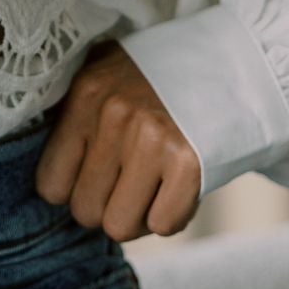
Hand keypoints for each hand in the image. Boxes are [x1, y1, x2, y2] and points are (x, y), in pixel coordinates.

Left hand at [35, 40, 201, 240]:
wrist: (240, 62)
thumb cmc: (161, 80)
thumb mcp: (106, 74)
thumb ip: (73, 114)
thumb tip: (48, 177)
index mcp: (85, 95)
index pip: (50, 185)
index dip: (72, 191)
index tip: (92, 178)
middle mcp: (114, 116)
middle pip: (84, 211)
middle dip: (105, 207)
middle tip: (128, 184)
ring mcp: (153, 140)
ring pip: (119, 226)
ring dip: (137, 217)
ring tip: (151, 188)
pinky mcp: (191, 163)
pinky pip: (163, 225)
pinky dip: (172, 216)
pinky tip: (178, 189)